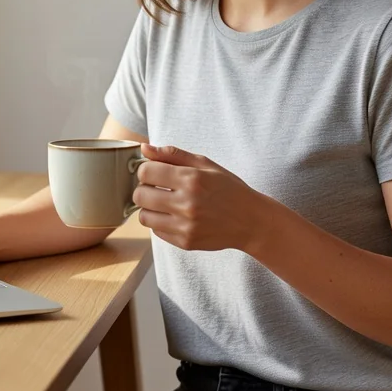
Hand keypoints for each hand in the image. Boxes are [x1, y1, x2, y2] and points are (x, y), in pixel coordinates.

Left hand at [133, 143, 272, 252]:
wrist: (251, 221)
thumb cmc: (229, 189)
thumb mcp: (205, 165)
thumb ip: (173, 154)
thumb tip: (144, 148)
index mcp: (191, 179)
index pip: (146, 171)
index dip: (146, 170)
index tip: (153, 172)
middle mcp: (186, 203)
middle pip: (140, 195)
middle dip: (144, 189)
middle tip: (155, 188)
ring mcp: (185, 226)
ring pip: (144, 216)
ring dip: (149, 208)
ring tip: (163, 203)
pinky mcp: (185, 242)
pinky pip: (156, 231)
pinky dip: (160, 223)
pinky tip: (174, 216)